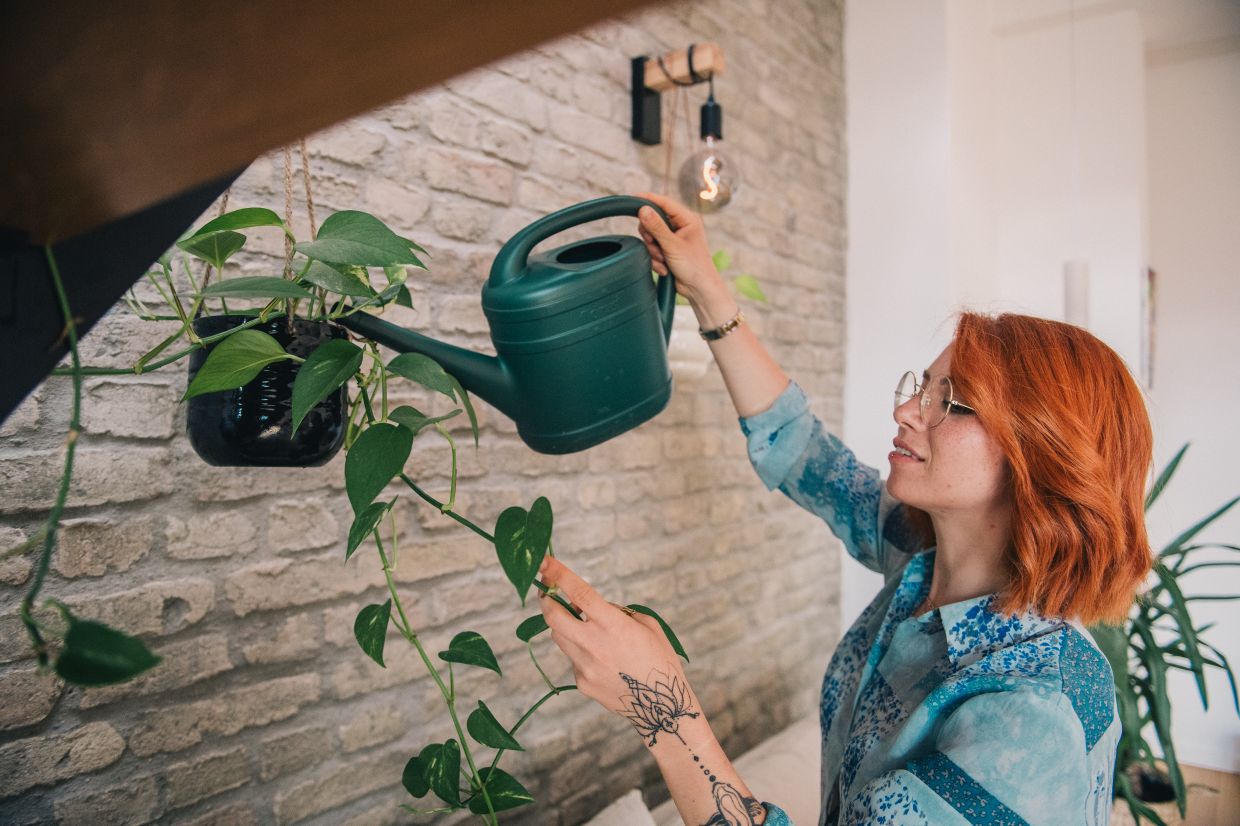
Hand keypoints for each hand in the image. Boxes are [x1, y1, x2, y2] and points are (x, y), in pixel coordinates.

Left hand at [538, 556, 700, 747]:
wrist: (661, 706)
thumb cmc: (659, 660)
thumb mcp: (647, 625)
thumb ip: (618, 613)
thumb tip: (596, 609)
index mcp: (613, 625)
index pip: (578, 594)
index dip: (558, 575)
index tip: (543, 562)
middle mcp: (594, 644)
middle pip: (553, 617)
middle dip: (546, 600)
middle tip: (548, 592)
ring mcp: (584, 666)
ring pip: (560, 637)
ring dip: (566, 626)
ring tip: (589, 630)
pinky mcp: (581, 683)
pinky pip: (574, 659)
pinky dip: (582, 652)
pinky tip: (604, 661)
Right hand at [635, 192, 728, 307]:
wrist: (699, 289)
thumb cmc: (694, 266)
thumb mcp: (672, 245)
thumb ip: (656, 227)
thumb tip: (642, 209)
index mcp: (687, 219)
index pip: (664, 202)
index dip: (648, 199)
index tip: (632, 197)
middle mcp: (680, 226)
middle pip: (653, 220)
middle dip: (651, 237)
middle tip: (654, 246)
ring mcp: (674, 238)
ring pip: (651, 236)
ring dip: (653, 251)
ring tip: (663, 261)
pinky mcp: (668, 250)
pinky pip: (653, 249)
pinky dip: (655, 259)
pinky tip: (664, 268)